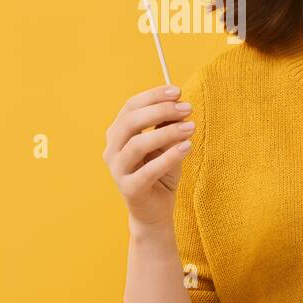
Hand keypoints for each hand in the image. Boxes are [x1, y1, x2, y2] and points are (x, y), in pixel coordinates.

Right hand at [102, 85, 195, 227]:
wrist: (155, 211)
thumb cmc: (160, 173)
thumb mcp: (166, 144)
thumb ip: (167, 126)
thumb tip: (178, 105)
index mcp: (117, 134)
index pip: (131, 107)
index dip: (154, 96)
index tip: (177, 91)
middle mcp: (111, 150)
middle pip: (131, 122)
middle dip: (160, 110)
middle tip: (186, 108)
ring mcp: (118, 170)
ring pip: (137, 145)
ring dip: (167, 132)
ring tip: (191, 127)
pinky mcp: (129, 189)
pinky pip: (149, 170)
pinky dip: (169, 156)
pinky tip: (187, 146)